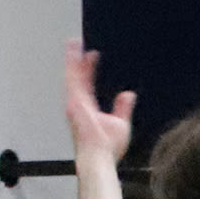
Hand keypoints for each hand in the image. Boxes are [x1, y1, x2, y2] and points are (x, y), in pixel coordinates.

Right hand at [65, 39, 135, 163]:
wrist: (100, 156)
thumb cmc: (108, 146)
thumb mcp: (120, 123)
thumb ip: (123, 107)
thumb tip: (128, 94)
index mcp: (88, 108)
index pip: (87, 84)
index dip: (89, 70)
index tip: (93, 56)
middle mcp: (78, 104)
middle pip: (76, 77)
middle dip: (76, 60)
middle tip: (76, 43)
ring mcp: (75, 103)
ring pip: (72, 75)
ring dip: (72, 59)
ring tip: (73, 43)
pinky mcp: (74, 102)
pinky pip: (72, 79)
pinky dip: (73, 66)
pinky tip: (74, 53)